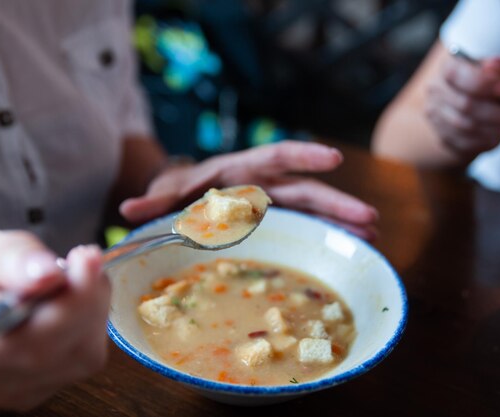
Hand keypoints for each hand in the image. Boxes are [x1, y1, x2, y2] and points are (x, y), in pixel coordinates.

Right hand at [0, 227, 109, 410]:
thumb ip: (12, 255)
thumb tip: (48, 273)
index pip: (11, 322)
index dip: (63, 299)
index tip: (85, 260)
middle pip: (51, 346)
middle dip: (86, 298)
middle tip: (86, 259)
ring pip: (75, 357)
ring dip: (90, 312)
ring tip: (75, 279)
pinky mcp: (23, 398)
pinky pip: (75, 365)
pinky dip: (85, 331)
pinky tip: (69, 308)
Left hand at [120, 141, 378, 239]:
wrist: (181, 196)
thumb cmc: (176, 190)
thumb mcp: (166, 193)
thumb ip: (153, 202)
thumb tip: (127, 211)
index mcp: (240, 172)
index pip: (276, 157)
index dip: (304, 156)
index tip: (333, 159)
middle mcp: (262, 187)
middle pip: (305, 191)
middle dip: (337, 203)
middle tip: (370, 219)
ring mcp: (272, 207)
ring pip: (313, 212)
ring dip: (341, 223)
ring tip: (372, 238)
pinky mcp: (273, 225)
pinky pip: (305, 228)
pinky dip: (326, 237)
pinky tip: (351, 249)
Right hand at [425, 55, 499, 159]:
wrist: (469, 109)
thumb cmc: (487, 85)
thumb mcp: (496, 73)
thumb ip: (499, 69)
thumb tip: (493, 65)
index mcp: (447, 69)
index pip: (455, 75)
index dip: (481, 83)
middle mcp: (436, 91)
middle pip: (464, 104)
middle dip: (493, 111)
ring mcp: (436, 116)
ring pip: (465, 126)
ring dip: (491, 127)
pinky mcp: (442, 136)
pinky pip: (464, 142)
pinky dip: (485, 139)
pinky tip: (495, 133)